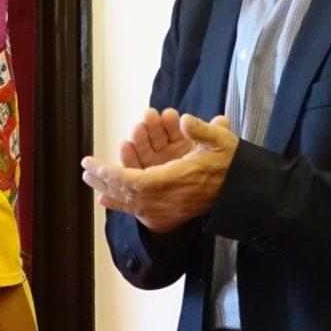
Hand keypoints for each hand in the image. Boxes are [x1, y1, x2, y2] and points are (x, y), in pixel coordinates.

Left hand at [82, 113, 237, 231]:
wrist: (244, 192)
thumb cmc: (232, 164)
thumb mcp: (222, 141)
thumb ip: (202, 130)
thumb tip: (184, 120)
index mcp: (178, 179)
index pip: (137, 180)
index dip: (113, 174)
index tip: (93, 165)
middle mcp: (169, 197)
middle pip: (128, 192)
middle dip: (105, 180)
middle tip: (85, 170)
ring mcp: (169, 206)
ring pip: (131, 201)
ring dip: (109, 189)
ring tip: (90, 179)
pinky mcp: (170, 210)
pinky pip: (140, 210)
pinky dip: (120, 204)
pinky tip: (103, 200)